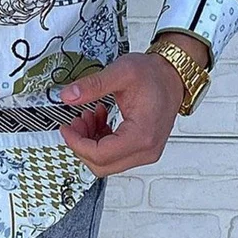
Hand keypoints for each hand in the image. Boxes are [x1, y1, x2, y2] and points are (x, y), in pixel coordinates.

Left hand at [58, 51, 185, 177]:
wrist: (172, 76)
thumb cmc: (153, 75)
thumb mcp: (121, 73)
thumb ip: (92, 85)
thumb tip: (68, 95)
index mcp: (141, 135)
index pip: (100, 155)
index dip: (77, 143)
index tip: (66, 128)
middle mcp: (146, 150)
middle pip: (102, 165)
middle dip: (82, 144)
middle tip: (76, 121)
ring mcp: (145, 151)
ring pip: (106, 162)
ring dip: (90, 141)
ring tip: (89, 115)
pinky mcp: (142, 148)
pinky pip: (114, 155)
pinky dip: (100, 140)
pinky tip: (99, 119)